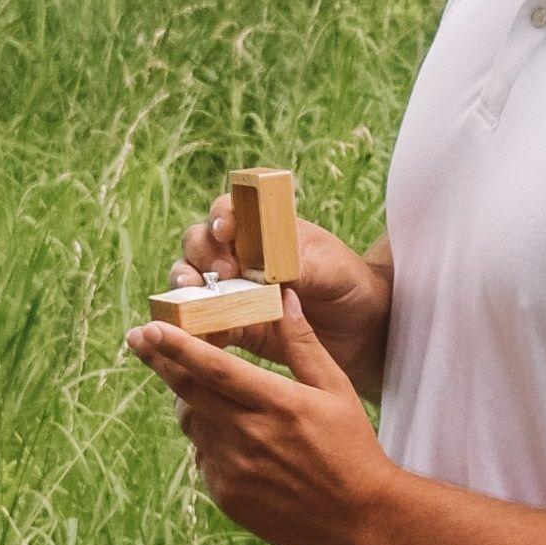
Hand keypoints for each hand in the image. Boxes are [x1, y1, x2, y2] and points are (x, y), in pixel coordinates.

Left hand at [130, 294, 399, 544]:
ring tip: (202, 390)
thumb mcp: (337, 390)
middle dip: (159, 361)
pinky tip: (232, 437)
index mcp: (279, 405)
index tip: (148, 328)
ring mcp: (234, 470)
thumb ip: (304, 344)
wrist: (358, 518)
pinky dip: (207, 439)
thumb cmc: (350, 447)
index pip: (216, 369)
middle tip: (138, 338)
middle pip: (187, 392)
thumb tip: (286, 299)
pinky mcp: (226, 496)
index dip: (177, 347)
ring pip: (191, 423)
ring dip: (189, 401)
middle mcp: (250, 437)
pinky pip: (202, 457)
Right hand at [176, 179, 392, 393]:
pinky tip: (198, 333)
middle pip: (199, 243)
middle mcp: (239, 256)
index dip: (220, 217)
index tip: (226, 231)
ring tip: (192, 298)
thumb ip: (301, 266)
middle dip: (201, 254)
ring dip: (185, 286)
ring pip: (191, 281)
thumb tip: (272, 269)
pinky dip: (194, 326)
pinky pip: (202, 324)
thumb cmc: (348, 285)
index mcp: (263, 230)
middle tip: (223, 273)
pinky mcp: (231, 326)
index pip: (228, 211)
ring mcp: (231, 291)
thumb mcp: (333, 270)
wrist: (360, 331)